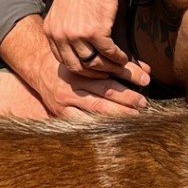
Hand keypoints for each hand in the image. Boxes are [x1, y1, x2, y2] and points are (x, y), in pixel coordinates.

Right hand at [34, 56, 151, 120]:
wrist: (40, 70)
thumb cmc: (72, 64)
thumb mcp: (90, 58)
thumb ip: (117, 64)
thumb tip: (147, 69)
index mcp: (81, 66)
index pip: (109, 72)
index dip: (129, 75)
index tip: (146, 79)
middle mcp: (73, 84)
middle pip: (105, 92)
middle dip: (127, 98)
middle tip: (144, 103)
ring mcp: (66, 101)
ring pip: (97, 109)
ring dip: (118, 114)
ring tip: (135, 117)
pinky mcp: (61, 114)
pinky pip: (83, 123)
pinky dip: (99, 126)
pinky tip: (114, 128)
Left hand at [42, 0, 151, 91]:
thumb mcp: (63, 8)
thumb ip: (63, 28)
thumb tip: (73, 47)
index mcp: (50, 29)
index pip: (62, 60)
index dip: (79, 68)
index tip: (92, 70)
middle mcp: (60, 34)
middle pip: (76, 66)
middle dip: (94, 74)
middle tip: (107, 75)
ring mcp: (76, 34)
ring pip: (93, 63)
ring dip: (109, 68)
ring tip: (119, 68)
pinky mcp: (95, 31)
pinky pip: (108, 53)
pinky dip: (118, 58)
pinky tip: (124, 58)